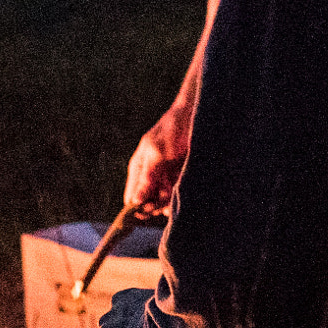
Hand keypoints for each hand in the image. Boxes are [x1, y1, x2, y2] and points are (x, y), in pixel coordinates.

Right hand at [124, 99, 192, 219]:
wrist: (196, 116)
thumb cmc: (171, 129)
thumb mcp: (157, 152)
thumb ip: (147, 177)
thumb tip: (135, 201)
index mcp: (139, 169)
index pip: (131, 199)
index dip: (137, 209)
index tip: (148, 211)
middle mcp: (151, 176)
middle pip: (147, 204)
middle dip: (154, 208)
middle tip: (164, 204)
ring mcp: (166, 178)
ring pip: (163, 202)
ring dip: (169, 205)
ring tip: (175, 202)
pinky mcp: (181, 178)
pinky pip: (178, 196)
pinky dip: (180, 199)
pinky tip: (184, 197)